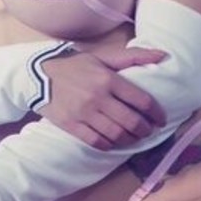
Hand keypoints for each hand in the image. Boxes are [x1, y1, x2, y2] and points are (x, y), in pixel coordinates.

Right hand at [39, 43, 168, 148]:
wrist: (39, 76)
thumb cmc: (75, 66)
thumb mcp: (103, 56)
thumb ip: (134, 56)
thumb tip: (162, 56)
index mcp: (108, 79)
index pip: (141, 100)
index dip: (156, 113)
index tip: (161, 120)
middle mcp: (98, 97)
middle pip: (131, 121)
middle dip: (145, 129)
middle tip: (148, 130)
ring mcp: (84, 113)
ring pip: (116, 134)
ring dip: (130, 139)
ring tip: (134, 137)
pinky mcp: (72, 126)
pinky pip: (97, 142)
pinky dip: (110, 145)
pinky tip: (114, 141)